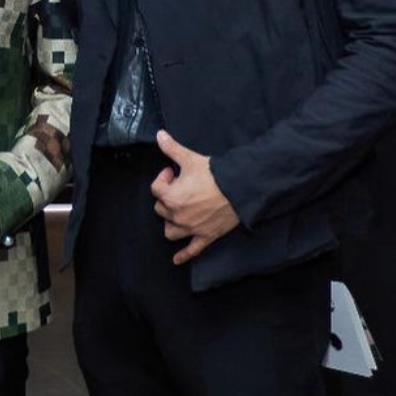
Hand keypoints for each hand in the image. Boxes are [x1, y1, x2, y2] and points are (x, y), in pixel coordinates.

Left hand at [150, 129, 239, 265]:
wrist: (239, 189)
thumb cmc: (213, 174)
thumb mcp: (190, 159)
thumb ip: (171, 148)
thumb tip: (159, 135)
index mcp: (170, 197)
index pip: (156, 189)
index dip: (163, 179)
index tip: (173, 172)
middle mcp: (177, 215)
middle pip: (161, 209)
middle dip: (167, 198)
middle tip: (181, 187)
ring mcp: (191, 228)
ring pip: (170, 231)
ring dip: (171, 223)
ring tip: (178, 212)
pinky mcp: (205, 236)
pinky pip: (191, 250)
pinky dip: (183, 255)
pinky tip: (176, 260)